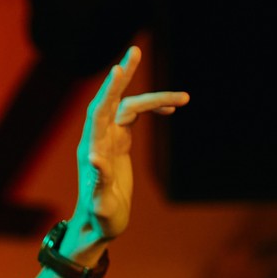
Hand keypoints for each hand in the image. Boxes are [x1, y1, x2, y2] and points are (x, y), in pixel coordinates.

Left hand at [71, 45, 187, 247]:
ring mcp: (108, 139)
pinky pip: (134, 117)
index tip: (119, 68)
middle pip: (111, 100)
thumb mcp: (101, 203)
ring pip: (129, 107)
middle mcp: (98, 139)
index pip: (100, 110)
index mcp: (92, 148)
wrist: (98, 226)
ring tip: (184, 98)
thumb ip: (100, 181)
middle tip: (134, 51)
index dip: (109, 89)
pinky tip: (170, 109)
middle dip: (123, 76)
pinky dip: (151, 109)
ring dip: (153, 99)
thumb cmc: (100, 218)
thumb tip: (96, 156)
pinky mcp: (118, 143)